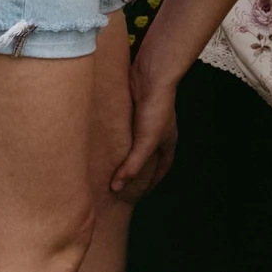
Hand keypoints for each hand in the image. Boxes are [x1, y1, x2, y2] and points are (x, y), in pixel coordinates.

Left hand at [109, 61, 178, 201]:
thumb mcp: (145, 143)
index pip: (162, 169)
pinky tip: (104, 142)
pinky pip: (123, 130)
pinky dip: (115, 138)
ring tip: (109, 164)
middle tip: (123, 183)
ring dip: (124, 153)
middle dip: (137, 170)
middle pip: (147, 157)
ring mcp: (144, 121)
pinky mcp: (132, 111)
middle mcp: (157, 133)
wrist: (150, 77)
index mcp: (167, 142)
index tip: (142, 194)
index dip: (153, 182)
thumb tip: (117, 188)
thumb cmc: (156, 109)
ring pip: (133, 143)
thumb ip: (132, 166)